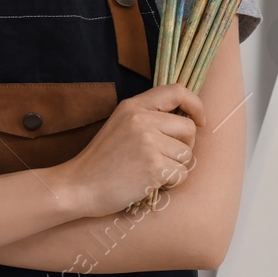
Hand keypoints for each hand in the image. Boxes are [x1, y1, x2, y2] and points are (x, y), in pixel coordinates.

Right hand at [54, 83, 204, 218]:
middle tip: (165, 158)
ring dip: (175, 167)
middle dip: (184, 146)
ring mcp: (148, 143)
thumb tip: (185, 118)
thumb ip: (147, 116)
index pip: (177, 90)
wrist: (78, 185)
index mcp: (134, 106)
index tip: (199, 120)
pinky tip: (150, 182)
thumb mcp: (120, 124)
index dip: (195, 104)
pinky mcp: (153, 167)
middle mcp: (142, 120)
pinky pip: (181, 174)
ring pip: (186, 154)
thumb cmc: (101, 160)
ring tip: (151, 171)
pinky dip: (170, 182)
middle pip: (189, 128)